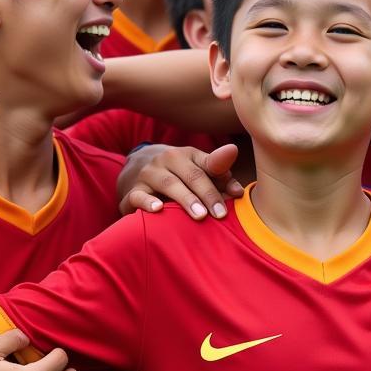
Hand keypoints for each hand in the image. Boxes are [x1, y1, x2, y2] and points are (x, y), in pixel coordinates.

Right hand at [117, 142, 243, 218]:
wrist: (135, 168)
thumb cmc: (178, 175)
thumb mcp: (198, 171)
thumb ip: (221, 179)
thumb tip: (239, 192)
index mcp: (188, 154)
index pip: (209, 166)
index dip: (223, 180)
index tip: (235, 196)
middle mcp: (168, 160)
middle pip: (191, 176)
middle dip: (208, 195)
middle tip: (220, 214)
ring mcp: (148, 174)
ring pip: (168, 184)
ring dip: (185, 200)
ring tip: (199, 216)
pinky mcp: (132, 191)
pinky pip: (138, 196)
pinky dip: (147, 202)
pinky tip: (158, 209)